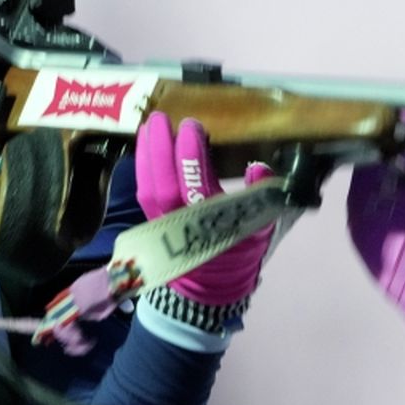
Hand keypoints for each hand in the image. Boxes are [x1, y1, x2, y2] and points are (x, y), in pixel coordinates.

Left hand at [135, 111, 274, 306]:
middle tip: (163, 117)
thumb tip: (260, 167)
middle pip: (164, 184)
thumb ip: (262, 199)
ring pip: (147, 187)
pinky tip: (145, 144)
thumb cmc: (240, 252)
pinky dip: (142, 166)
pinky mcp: (151, 221)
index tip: (193, 126)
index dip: (191, 155)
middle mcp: (181, 224)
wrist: (211, 287)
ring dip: (146, 154)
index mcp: (211, 225)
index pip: (197, 186)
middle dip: (160, 148)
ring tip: (150, 125)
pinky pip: (142, 191)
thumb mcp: (261, 229)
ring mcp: (162, 223)